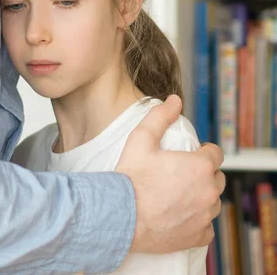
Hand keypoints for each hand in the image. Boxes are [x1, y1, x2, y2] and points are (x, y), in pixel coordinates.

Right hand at [115, 95, 224, 253]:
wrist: (121, 217)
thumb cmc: (131, 177)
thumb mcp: (141, 138)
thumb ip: (160, 116)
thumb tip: (175, 100)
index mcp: (199, 167)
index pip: (216, 153)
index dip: (204, 152)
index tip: (191, 154)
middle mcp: (208, 192)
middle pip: (217, 178)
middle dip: (204, 173)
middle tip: (181, 174)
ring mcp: (205, 216)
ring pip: (213, 202)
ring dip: (202, 196)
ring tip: (180, 194)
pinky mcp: (198, 236)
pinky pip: (207, 226)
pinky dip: (198, 220)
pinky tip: (181, 215)